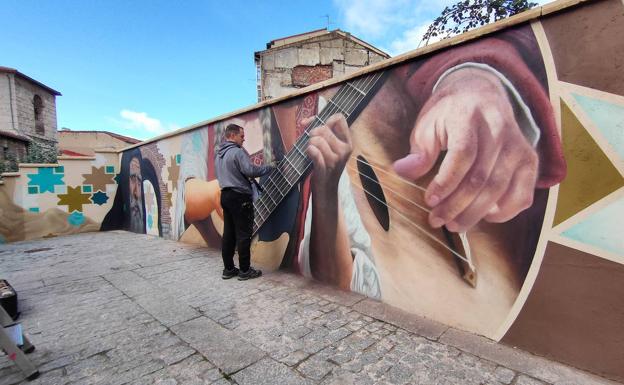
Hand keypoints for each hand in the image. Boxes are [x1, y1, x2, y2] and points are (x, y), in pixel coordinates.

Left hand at [305, 114, 351, 192]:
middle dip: (313, 133)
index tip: (316, 125)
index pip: (339, 118)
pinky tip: (309, 154)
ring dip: (309, 144)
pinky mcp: (325, 168)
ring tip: (311, 152)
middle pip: (324, 128)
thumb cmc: (326, 165)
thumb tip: (306, 121)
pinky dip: (309, 151)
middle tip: (312, 143)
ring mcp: (336, 160)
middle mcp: (344, 150)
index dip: (324, 119)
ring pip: (317, 140)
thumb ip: (324, 133)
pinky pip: (314, 151)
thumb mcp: (331, 148)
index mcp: (347, 142)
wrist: (327, 190)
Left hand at [393, 67, 538, 231]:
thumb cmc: (448, 115)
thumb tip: (402, 171)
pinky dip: (504, 211)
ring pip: (499, 188)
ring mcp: (518, 146)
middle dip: (456, 205)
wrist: (481, 94)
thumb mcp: (427, 124)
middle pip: (480, 177)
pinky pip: (522, 194)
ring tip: (454, 224)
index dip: (446, 182)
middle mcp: (500, 130)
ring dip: (475, 213)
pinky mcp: (529, 160)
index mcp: (470, 116)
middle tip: (437, 220)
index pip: (463, 154)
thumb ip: (419, 151)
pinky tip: (484, 216)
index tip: (429, 201)